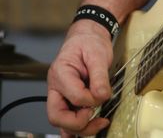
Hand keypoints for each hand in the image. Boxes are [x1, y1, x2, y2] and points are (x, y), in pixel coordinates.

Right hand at [47, 20, 112, 136]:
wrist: (88, 37)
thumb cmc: (89, 42)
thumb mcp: (98, 54)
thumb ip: (100, 76)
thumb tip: (102, 96)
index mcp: (61, 72)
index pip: (74, 96)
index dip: (90, 100)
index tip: (103, 94)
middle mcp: (56, 87)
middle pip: (57, 116)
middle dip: (78, 122)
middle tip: (95, 115)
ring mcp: (60, 96)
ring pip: (62, 123)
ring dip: (81, 128)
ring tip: (100, 123)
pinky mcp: (67, 100)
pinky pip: (67, 121)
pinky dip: (77, 128)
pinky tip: (90, 127)